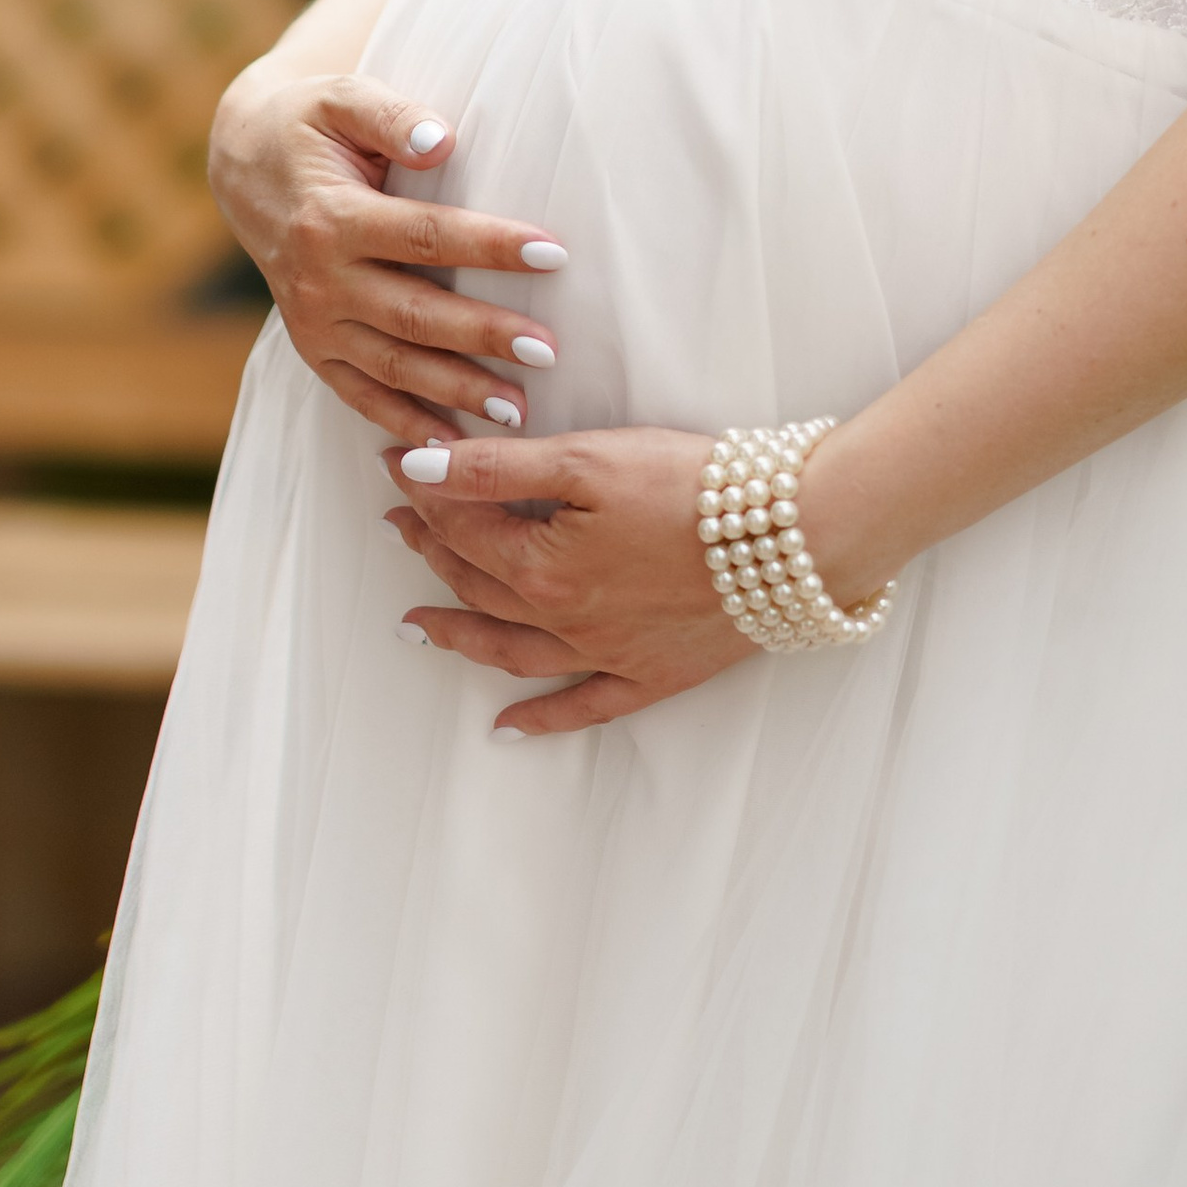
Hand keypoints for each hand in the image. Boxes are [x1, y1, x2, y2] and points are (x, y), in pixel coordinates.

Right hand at [209, 55, 566, 450]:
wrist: (245, 165)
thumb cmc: (309, 125)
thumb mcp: (341, 98)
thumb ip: (391, 116)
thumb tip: (442, 139)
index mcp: (332, 217)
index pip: (425, 236)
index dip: (489, 245)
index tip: (552, 254)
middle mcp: (320, 280)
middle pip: (414, 314)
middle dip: (483, 335)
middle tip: (549, 350)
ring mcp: (314, 323)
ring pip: (393, 366)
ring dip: (455, 391)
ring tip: (518, 409)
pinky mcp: (314, 349)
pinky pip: (360, 396)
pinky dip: (405, 425)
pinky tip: (454, 448)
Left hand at [382, 426, 746, 738]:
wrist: (789, 538)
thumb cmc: (692, 487)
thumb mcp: (587, 458)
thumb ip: (498, 468)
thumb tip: (418, 469)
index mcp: (541, 564)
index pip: (464, 526)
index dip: (426, 492)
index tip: (397, 466)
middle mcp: (562, 619)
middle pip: (480, 583)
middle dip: (433, 550)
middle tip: (400, 525)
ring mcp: (604, 655)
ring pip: (511, 650)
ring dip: (459, 635)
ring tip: (416, 627)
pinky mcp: (649, 675)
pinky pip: (581, 707)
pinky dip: (540, 720)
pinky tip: (505, 728)